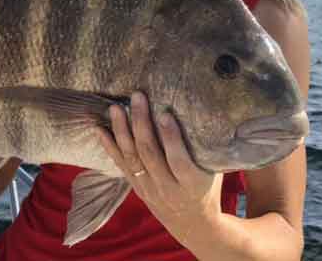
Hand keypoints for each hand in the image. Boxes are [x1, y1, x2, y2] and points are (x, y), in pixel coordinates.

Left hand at [95, 91, 223, 248]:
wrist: (192, 224)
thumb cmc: (208, 189)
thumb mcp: (216, 172)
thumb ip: (212, 148)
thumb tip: (221, 113)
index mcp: (193, 184)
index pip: (179, 161)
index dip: (171, 138)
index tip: (165, 113)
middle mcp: (168, 189)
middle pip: (151, 154)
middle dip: (142, 123)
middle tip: (137, 97)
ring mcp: (150, 190)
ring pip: (132, 159)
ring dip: (122, 131)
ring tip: (116, 108)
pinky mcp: (137, 188)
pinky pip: (121, 166)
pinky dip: (109, 147)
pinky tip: (100, 129)